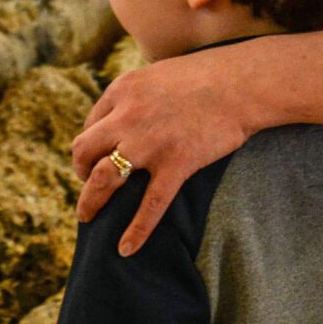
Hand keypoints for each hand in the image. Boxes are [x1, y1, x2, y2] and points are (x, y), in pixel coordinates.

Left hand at [69, 45, 257, 254]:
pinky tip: (126, 248)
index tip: (95, 160)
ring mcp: (150, 142)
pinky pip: (150, 205)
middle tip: (86, 185)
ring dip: (90, 201)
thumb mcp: (158, 75)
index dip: (90, 147)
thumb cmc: (206, 77)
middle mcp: (127, 116)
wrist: (242, 84)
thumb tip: (125, 119)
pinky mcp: (176, 163)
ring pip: (104, 178)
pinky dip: (135, 231)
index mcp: (122, 90)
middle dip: (80, 172)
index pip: (90, 126)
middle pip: (84, 151)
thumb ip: (137, 96)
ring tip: (86, 218)